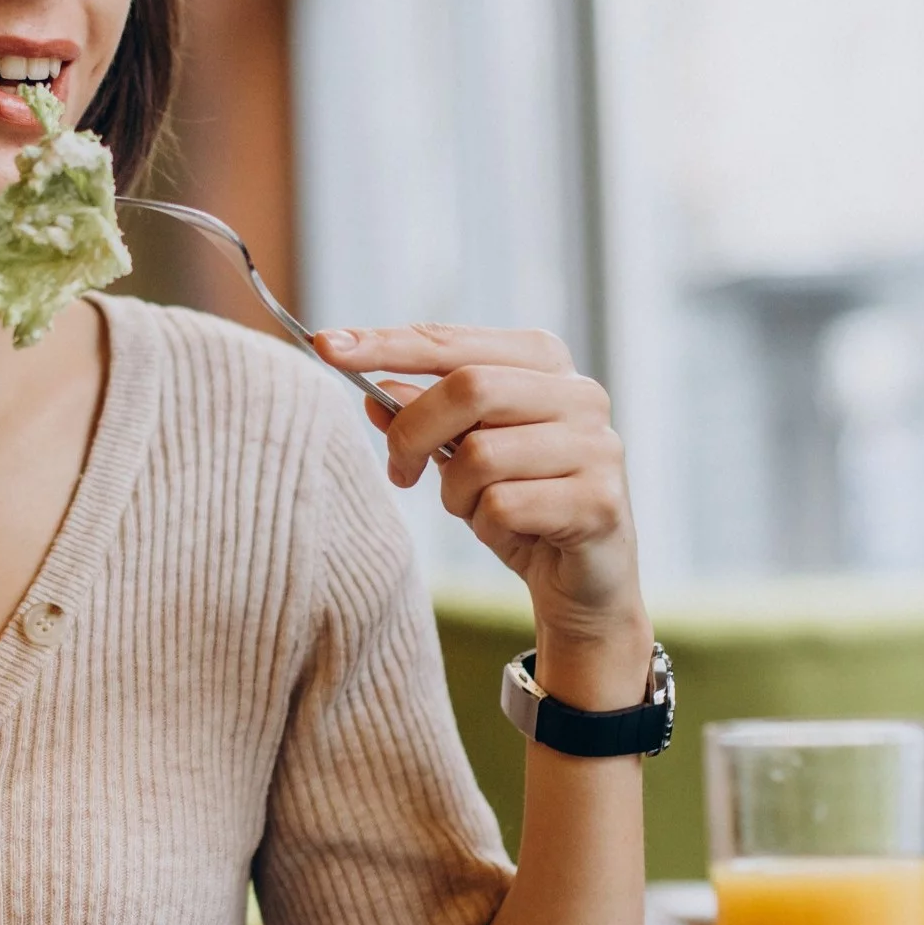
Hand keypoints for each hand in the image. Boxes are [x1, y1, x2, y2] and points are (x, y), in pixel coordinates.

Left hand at [316, 323, 649, 704]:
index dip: (384, 343)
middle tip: (400, 471)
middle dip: (413, 433)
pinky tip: (511, 533)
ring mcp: (596, 445)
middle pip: (467, 387)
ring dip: (456, 494)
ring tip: (476, 508)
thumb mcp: (460, 455)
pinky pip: (503, 507)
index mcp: (543, 362)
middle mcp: (579, 392)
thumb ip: (423, 417)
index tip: (324, 346)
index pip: (450, 341)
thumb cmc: (519, 506)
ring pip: (481, 454)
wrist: (583, 582)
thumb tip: (372, 391)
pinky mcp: (599, 501)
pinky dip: (486, 526)